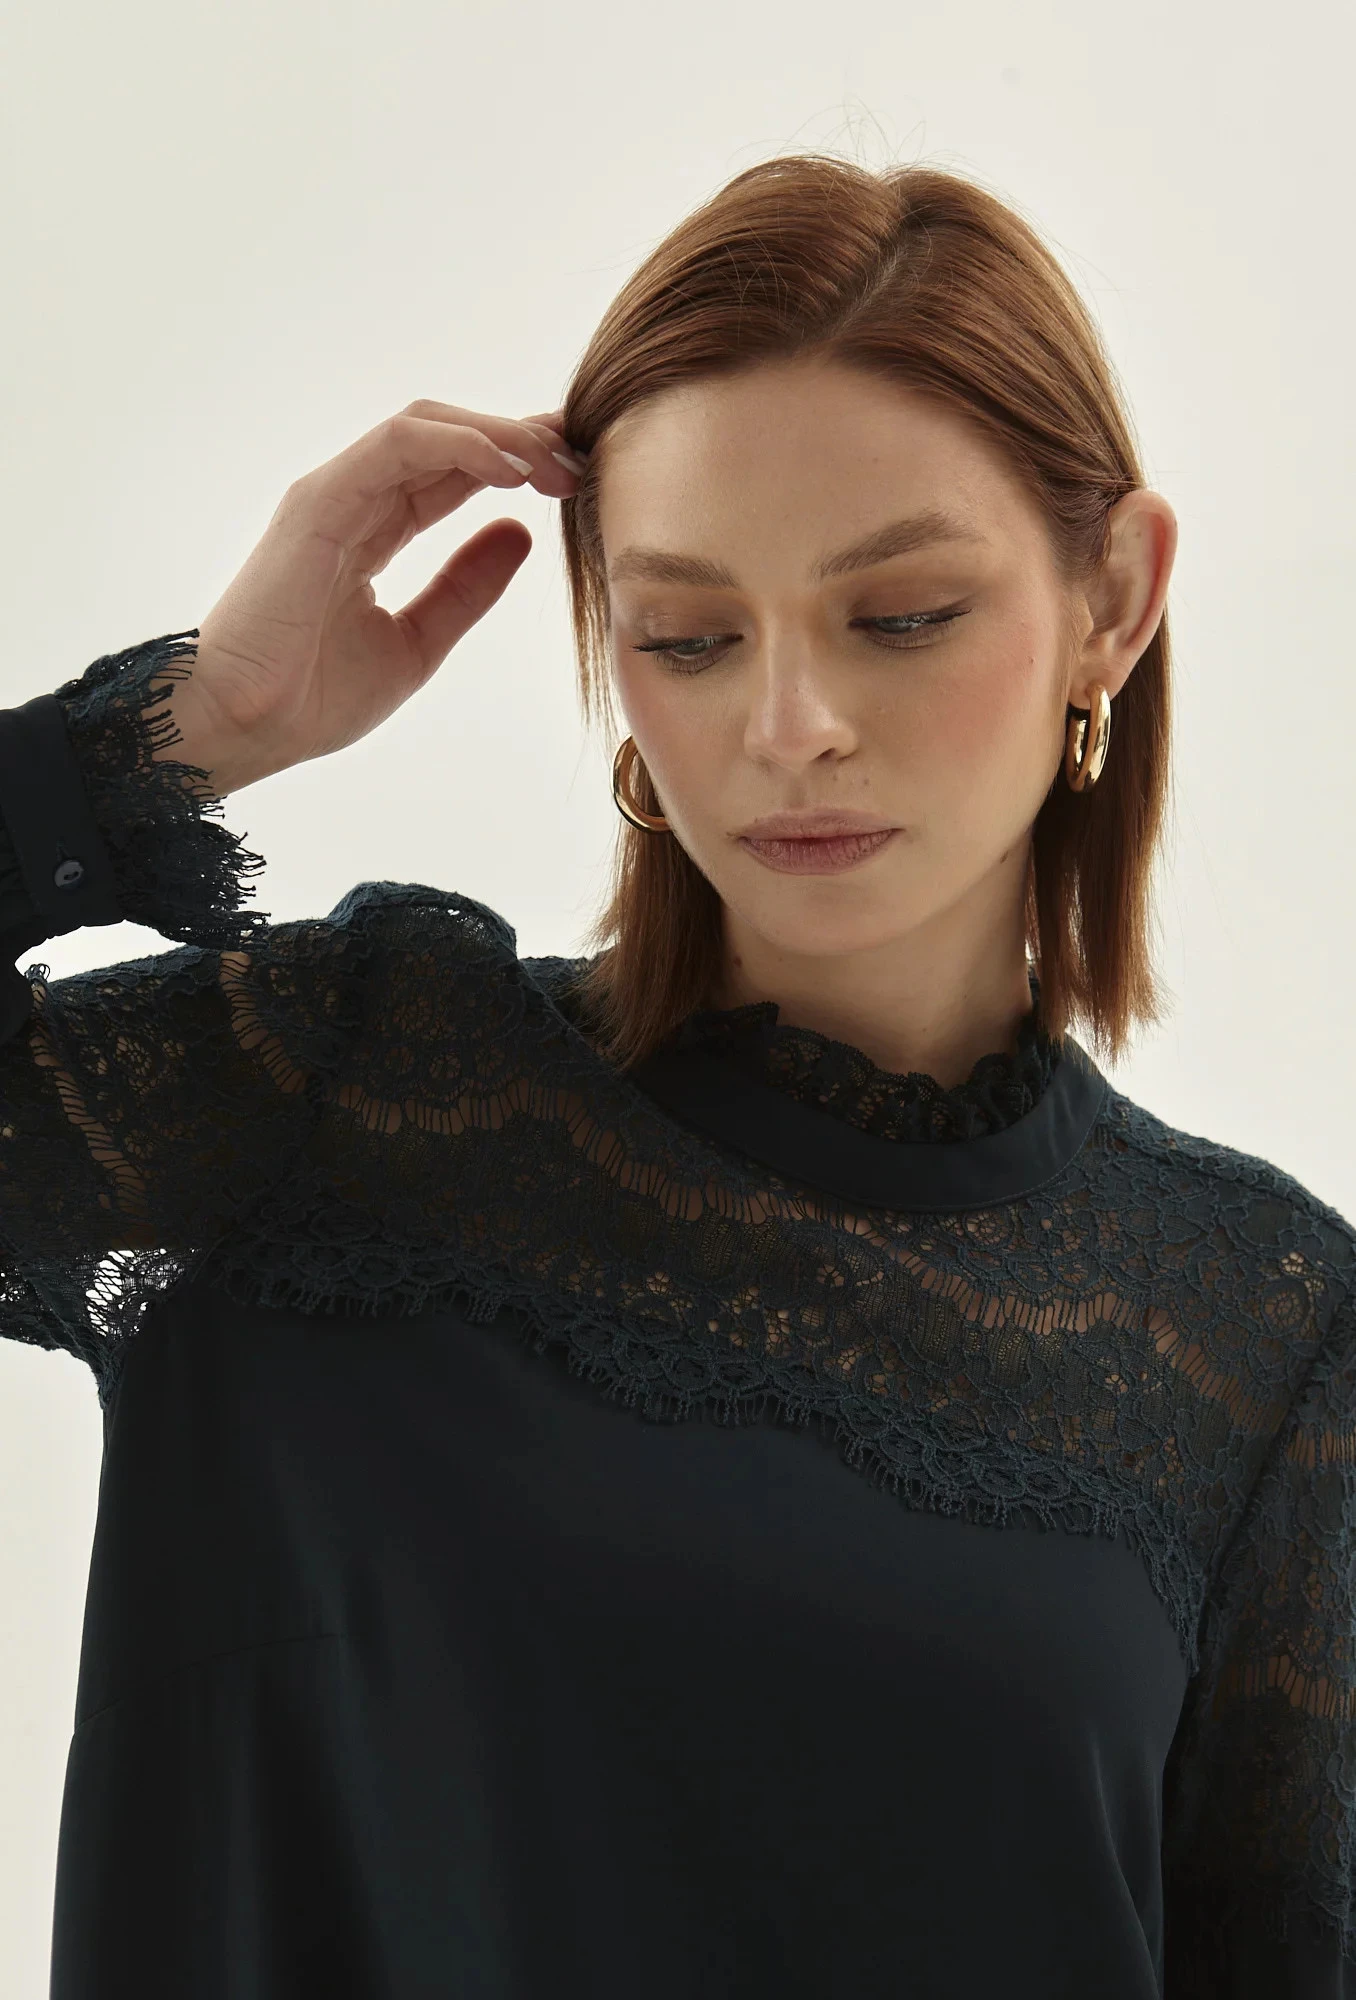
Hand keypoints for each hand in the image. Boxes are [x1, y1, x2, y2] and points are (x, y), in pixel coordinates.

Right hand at [163, 399, 585, 794]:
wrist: (245, 727)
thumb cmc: (311, 697)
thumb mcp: (418, 641)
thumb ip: (464, 587)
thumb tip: (520, 533)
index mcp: (372, 529)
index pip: (452, 472)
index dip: (516, 463)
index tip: (576, 475)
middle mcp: (353, 499)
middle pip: (447, 439)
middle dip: (518, 439)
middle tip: (579, 460)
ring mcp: (334, 493)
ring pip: (426, 428)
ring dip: (498, 435)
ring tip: (554, 460)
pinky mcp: (319, 500)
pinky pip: (398, 447)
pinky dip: (459, 446)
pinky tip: (508, 466)